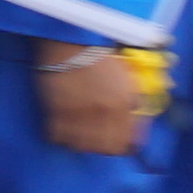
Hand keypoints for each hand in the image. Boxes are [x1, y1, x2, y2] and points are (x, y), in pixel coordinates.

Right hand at [36, 49, 155, 161]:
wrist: (71, 43)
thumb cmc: (101, 58)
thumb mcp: (128, 78)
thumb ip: (134, 101)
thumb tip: (135, 121)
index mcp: (123, 104)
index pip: (127, 141)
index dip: (123, 147)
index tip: (119, 145)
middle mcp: (103, 112)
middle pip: (104, 148)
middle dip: (103, 148)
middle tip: (99, 141)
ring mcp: (78, 113)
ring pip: (81, 145)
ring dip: (82, 143)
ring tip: (81, 136)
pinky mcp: (56, 110)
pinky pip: (58, 136)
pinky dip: (61, 136)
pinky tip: (64, 129)